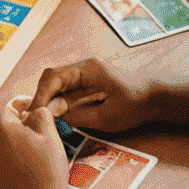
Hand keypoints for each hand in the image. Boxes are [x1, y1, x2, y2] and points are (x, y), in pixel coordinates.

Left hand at [0, 99, 70, 188]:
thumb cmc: (47, 170)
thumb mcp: (50, 134)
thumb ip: (40, 114)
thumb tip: (34, 109)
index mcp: (0, 126)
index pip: (9, 106)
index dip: (22, 104)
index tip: (30, 106)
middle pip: (1, 121)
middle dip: (16, 121)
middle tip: (34, 127)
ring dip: (10, 136)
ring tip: (31, 146)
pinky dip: (6, 151)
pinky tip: (23, 160)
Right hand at [27, 58, 157, 132]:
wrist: (155, 98)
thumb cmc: (135, 106)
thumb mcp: (106, 116)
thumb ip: (77, 114)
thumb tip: (50, 114)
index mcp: (87, 69)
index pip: (53, 77)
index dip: (40, 95)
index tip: (34, 114)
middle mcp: (81, 67)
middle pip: (50, 79)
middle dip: (41, 99)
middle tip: (34, 120)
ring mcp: (82, 74)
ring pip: (55, 85)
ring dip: (47, 102)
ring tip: (41, 120)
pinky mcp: (84, 83)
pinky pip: (64, 90)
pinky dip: (56, 103)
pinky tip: (55, 117)